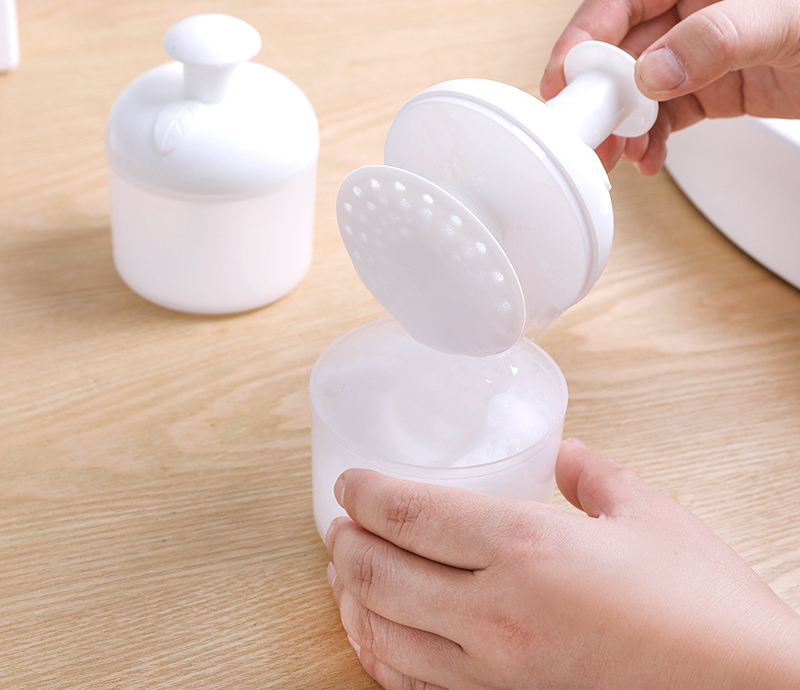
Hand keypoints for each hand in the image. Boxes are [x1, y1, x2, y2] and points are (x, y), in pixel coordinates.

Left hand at [326, 439, 799, 688]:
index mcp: (529, 548)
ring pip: (384, 634)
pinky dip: (379, 654)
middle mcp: (498, 614)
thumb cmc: (705, 610)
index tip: (350, 481)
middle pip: (379, 574)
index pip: (412, 514)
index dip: (366, 493)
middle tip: (340, 521)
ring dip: (350, 598)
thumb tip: (561, 455)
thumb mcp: (649, 515)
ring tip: (343, 572)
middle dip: (346, 542)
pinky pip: (413, 685)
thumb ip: (592, 473)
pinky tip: (376, 635)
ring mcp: (496, 674)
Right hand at [540, 0, 799, 174]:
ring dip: (620, 123)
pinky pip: (662, 113)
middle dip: (599, 92)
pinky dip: (649, 138)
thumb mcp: (792, 12)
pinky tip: (648, 156)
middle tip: (584, 130)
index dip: (587, 35)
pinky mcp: (706, 84)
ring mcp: (696, 44)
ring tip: (616, 154)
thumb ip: (718, 38)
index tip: (566, 78)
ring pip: (635, 85)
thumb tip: (652, 72)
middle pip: (621, 44)